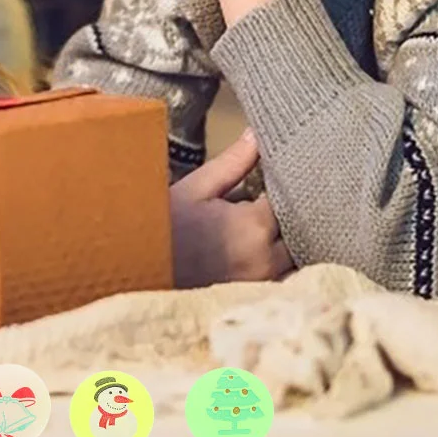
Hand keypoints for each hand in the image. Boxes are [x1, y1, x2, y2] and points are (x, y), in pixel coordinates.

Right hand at [169, 130, 292, 287]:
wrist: (138, 268)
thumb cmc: (165, 227)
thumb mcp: (197, 188)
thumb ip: (234, 163)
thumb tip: (258, 135)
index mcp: (254, 227)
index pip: (289, 201)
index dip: (283, 188)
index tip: (272, 181)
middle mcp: (266, 259)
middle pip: (299, 233)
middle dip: (289, 217)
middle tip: (270, 204)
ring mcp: (263, 285)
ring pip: (296, 261)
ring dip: (290, 245)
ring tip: (271, 231)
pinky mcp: (257, 301)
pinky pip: (286, 284)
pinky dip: (285, 270)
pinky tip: (269, 257)